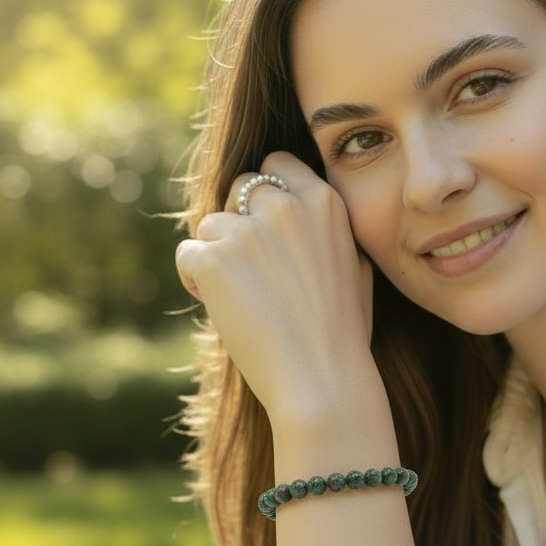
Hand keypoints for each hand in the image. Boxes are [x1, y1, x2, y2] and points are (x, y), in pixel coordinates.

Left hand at [175, 151, 378, 425]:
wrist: (323, 380)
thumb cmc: (343, 333)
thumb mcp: (356, 268)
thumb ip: (330, 232)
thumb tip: (305, 213)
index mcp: (325, 203)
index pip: (278, 165)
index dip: (266, 191)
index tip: (267, 223)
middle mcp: (285, 207)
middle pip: (239, 186)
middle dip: (238, 218)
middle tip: (250, 265)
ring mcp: (247, 232)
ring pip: (210, 224)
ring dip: (218, 254)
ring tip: (242, 297)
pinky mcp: (214, 260)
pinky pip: (188, 255)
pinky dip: (197, 281)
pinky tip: (222, 307)